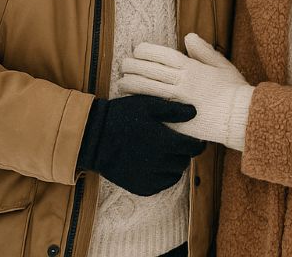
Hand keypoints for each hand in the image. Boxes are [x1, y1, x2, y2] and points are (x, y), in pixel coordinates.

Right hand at [75, 94, 205, 195]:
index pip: (193, 149)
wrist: (93, 138)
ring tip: (164, 154)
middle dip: (183, 153)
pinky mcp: (140, 187)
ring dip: (174, 165)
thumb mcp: (147, 106)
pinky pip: (161, 185)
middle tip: (176, 144)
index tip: (197, 141)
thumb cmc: (120, 117)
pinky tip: (155, 166)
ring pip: (175, 175)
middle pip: (184, 162)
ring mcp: (149, 177)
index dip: (198, 144)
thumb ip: (173, 110)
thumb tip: (194, 113)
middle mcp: (160, 163)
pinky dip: (162, 177)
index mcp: (165, 142)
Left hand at [120, 33, 254, 150]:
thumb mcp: (222, 65)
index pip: (162, 55)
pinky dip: (141, 104)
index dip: (147, 51)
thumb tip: (188, 36)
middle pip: (150, 71)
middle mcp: (181, 83)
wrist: (240, 118)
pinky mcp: (176, 120)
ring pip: (147, 89)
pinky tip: (132, 103)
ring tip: (121, 82)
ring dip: (131, 84)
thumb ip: (203, 51)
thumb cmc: (234, 90)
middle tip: (124, 64)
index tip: (137, 50)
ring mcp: (177, 102)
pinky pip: (154, 110)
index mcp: (192, 68)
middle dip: (134, 66)